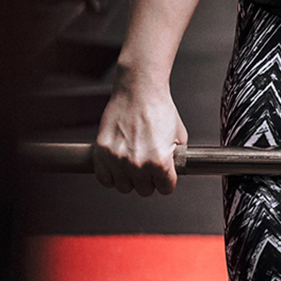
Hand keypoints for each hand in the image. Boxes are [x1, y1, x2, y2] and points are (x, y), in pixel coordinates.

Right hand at [93, 76, 187, 196]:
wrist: (139, 90)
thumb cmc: (159, 107)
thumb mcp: (179, 135)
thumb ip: (176, 157)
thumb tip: (174, 169)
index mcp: (159, 162)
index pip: (166, 189)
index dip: (167, 180)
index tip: (165, 175)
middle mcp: (137, 164)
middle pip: (145, 190)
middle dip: (149, 179)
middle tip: (149, 164)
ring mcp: (117, 160)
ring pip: (124, 187)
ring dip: (130, 178)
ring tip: (134, 162)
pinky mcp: (102, 153)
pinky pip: (104, 179)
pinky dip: (111, 175)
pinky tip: (118, 164)